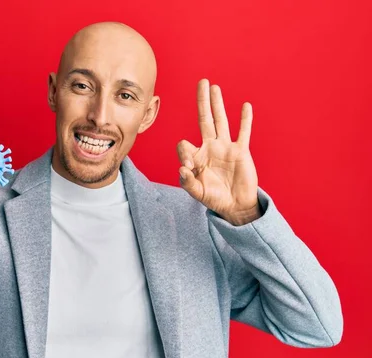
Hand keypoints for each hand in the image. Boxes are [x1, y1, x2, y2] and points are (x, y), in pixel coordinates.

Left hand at [177, 79, 260, 225]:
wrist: (235, 205)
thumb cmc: (214, 199)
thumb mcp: (197, 193)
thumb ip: (187, 182)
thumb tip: (182, 168)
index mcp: (196, 157)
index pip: (184, 145)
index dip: (183, 152)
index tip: (187, 167)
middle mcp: (210, 147)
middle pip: (204, 119)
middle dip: (202, 101)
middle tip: (201, 83)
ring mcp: (226, 147)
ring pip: (221, 121)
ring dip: (218, 104)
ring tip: (215, 87)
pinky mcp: (241, 151)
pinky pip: (243, 132)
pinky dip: (245, 120)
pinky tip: (245, 106)